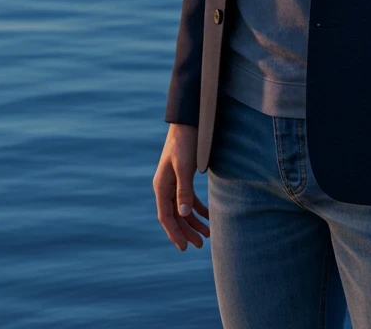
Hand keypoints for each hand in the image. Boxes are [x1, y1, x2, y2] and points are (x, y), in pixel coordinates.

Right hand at [153, 123, 210, 251]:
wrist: (189, 122)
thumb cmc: (185, 143)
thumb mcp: (184, 167)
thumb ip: (183, 191)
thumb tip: (182, 215)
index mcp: (161, 186)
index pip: (166, 216)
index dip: (174, 233)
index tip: (184, 248)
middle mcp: (166, 187)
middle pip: (175, 216)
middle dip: (187, 231)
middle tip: (200, 246)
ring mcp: (174, 182)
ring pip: (183, 209)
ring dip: (194, 222)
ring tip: (208, 235)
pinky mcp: (184, 177)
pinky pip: (190, 199)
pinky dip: (199, 209)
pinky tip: (209, 217)